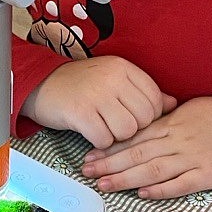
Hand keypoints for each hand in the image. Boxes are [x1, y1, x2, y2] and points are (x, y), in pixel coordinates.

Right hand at [22, 56, 176, 148]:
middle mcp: (112, 78)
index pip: (154, 99)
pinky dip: (100, 143)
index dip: (149, 116)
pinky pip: (105, 139)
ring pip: (127, 130)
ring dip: (117, 138)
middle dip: (133, 129)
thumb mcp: (113, 81)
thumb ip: (142, 91)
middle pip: (144, 117)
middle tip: (116, 127)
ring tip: (104, 130)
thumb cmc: (79, 85)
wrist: (40, 84)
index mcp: (123, 68)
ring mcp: (96, 95)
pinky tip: (92, 135)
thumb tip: (172, 104)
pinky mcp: (80, 112)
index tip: (133, 119)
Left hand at [82, 93, 211, 199]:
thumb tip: (147, 125)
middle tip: (86, 172)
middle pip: (137, 153)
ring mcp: (194, 158)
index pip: (135, 136)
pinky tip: (143, 194)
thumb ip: (169, 119)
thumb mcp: (194, 109)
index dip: (110, 147)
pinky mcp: (210, 174)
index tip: (90, 155)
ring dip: (126, 178)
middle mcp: (179, 140)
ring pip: (153, 169)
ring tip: (104, 185)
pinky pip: (182, 184)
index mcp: (174, 123)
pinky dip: (162, 189)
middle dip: (109, 164)